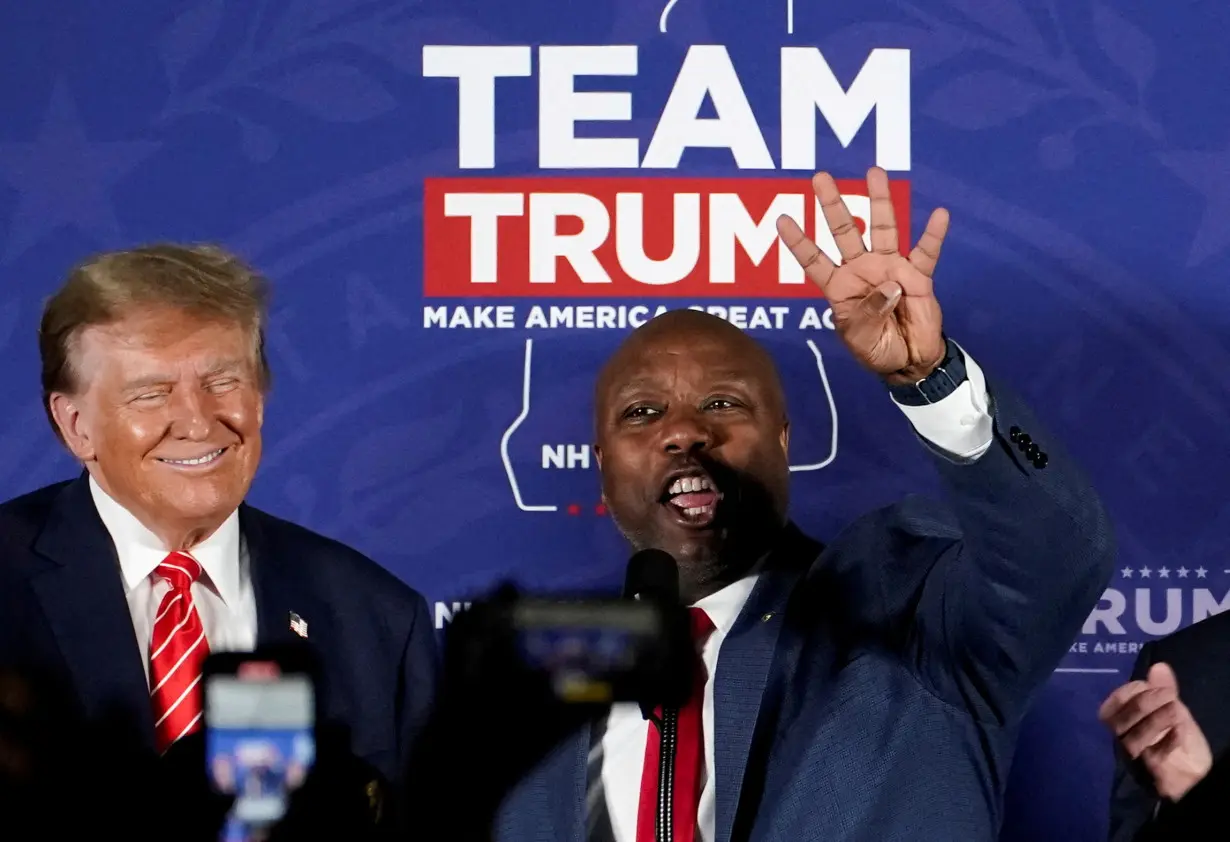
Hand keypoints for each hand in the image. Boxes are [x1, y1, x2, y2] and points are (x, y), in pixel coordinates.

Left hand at [776, 167, 950, 384]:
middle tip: (820, 177)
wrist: (909, 361)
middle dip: (833, 205)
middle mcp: (862, 269)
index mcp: (839, 286)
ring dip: (880, 201)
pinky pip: (926, 252)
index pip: (814, 259)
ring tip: (874, 173)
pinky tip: (939, 214)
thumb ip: (869, 312)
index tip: (782, 220)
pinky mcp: (918, 275)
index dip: (799, 242)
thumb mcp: (860, 337)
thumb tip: (889, 285)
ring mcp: (890, 268)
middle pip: (844, 231)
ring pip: (883, 229)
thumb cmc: (876, 348)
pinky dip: (933, 234)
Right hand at [1098, 662, 1212, 800]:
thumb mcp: (1171, 708)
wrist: (1193, 773)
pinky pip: (1155, 757)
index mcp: (1124, 722)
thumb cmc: (1176, 738)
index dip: (1130, 692)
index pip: (1113, 706)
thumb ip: (1163, 689)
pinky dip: (1168, 740)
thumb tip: (1159, 666)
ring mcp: (1138, 758)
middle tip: (1169, 695)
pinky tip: (1180, 729)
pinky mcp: (1154, 773)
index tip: (1156, 686)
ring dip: (1156, 720)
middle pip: (1118, 722)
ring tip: (1176, 711)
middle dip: (1143, 703)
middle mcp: (1125, 740)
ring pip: (1133, 739)